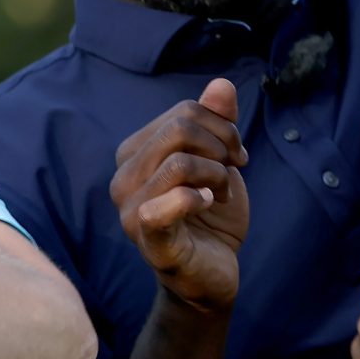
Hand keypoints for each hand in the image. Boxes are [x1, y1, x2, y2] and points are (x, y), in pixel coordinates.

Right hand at [111, 79, 249, 312]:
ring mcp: (130, 210)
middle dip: (221, 145)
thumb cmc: (211, 218)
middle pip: (179, 128)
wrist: (212, 274)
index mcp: (134, 154)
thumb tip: (221, 84)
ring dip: (216, 174)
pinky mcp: (148, 239)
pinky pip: (165, 205)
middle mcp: (123, 179)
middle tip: (233, 170)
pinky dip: (196, 198)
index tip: (236, 155)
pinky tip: (207, 204)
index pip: (181, 112)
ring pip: (180, 161)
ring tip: (221, 193)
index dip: (221, 127)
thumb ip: (217, 123)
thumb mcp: (219, 163)